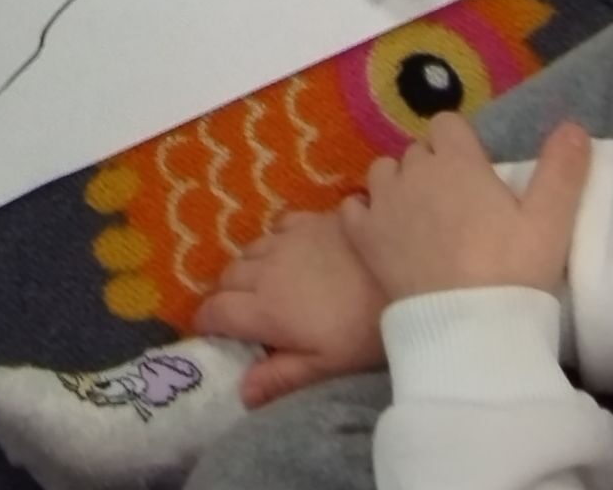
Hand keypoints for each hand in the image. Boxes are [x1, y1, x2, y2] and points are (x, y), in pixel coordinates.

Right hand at [195, 211, 386, 408]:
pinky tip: (288, 255)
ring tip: (263, 287)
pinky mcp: (308, 221)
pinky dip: (271, 244)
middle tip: (241, 315)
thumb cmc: (364, 331)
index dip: (205, 322)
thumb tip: (242, 391)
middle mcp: (266, 269)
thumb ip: (281, 376)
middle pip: (227, 277)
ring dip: (246, 270)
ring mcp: (286, 240)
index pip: (216, 311)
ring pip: (247, 251)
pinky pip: (275, 228)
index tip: (209, 333)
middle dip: (226, 296)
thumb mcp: (326, 365)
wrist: (407, 276)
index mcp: (265, 308)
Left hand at [341, 114, 591, 302]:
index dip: (459, 144)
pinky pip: (352, 207)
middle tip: (457, 206)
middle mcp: (413, 170)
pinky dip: (364, 214)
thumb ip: (561, 171)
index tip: (475, 173)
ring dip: (399, 186)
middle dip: (434, 168)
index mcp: (456, 160)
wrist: (468, 327)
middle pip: (418, 151)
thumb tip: (572, 128)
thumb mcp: (549, 221)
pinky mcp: (362, 235)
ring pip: (383, 172)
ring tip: (421, 218)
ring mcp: (383, 201)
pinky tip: (382, 231)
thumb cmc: (512, 271)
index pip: (447, 124)